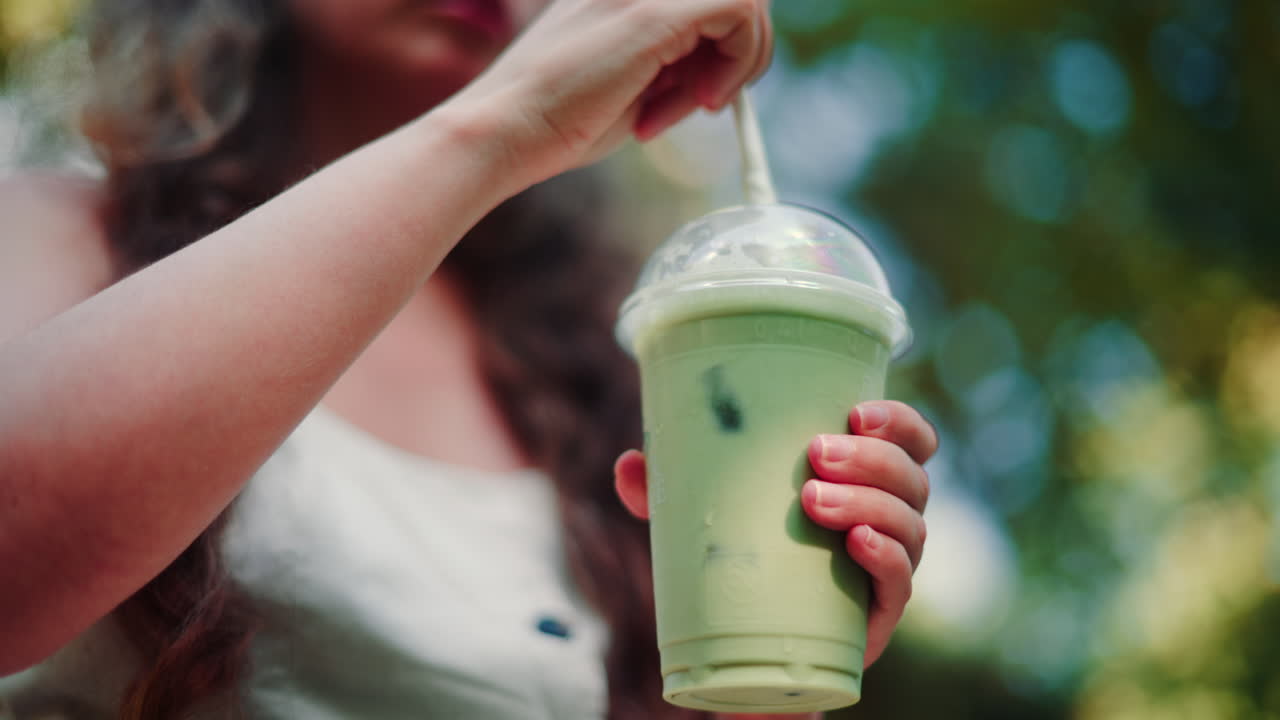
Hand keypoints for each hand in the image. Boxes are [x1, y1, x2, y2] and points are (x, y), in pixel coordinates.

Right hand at [452, 0, 772, 184]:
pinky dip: (739, 61)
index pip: (705, 3)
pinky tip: (703, 100)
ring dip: (740, 58)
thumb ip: (676, 66)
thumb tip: (728, 71)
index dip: (724, 46)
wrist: (506, 131)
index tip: (699, 96)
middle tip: (705, 102)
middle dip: (739, 51)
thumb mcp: (633, 86)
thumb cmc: (557, 124)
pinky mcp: (655, 11)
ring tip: (696, 104)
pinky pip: (741, 9)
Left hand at [614, 400, 936, 670]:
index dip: (898, 420)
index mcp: (864, 479)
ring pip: (910, 524)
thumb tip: (630, 464)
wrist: (753, 650)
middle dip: (871, 459)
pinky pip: (900, 582)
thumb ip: (667, 490)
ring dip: (868, 503)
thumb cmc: (744, 558)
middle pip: (912, 477)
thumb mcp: (706, 517)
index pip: (911, 439)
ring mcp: (889, 564)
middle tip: (815, 453)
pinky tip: (855, 544)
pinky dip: (884, 557)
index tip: (857, 411)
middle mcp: (890, 517)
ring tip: (812, 500)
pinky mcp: (880, 612)